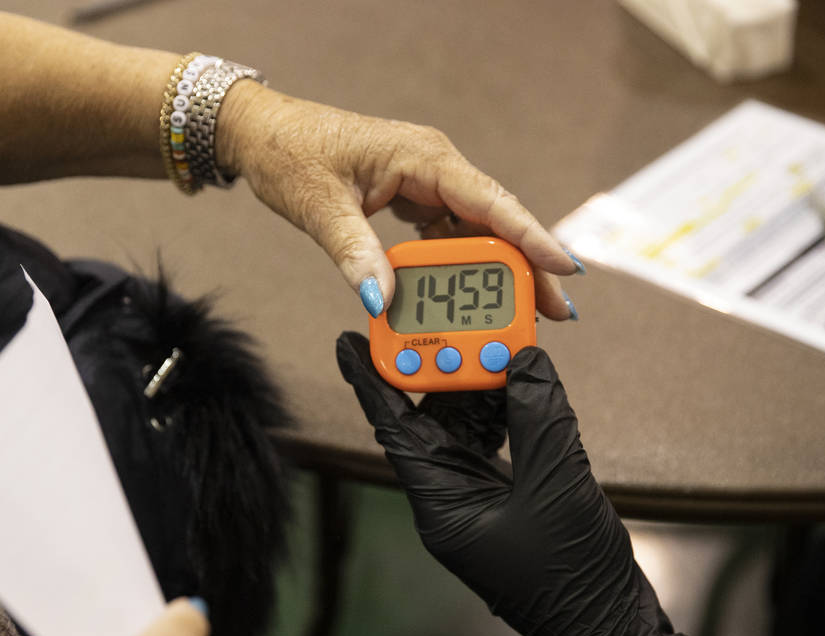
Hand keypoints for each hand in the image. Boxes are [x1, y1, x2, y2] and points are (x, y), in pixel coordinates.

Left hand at [219, 83, 578, 318]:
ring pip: (475, 230)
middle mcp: (433, 166)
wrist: (262, 133)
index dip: (530, 236)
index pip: (489, 200)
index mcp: (422, 157)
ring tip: (522, 311)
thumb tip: (381, 302)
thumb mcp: (321, 208)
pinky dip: (462, 264)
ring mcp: (425, 181)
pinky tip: (473, 294)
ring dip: (497, 270)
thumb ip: (355, 254)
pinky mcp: (412, 196)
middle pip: (494, 221)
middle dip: (526, 266)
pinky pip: (449, 233)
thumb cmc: (289, 155)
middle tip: (554, 310)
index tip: (562, 268)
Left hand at [335, 332, 685, 635]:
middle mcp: (450, 496)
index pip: (391, 429)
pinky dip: (507, 408)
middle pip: (428, 418)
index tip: (347, 338)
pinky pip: (495, 440)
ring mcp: (478, 497)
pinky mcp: (509, 496)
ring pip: (464, 426)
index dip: (369, 380)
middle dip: (438, 368)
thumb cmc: (571, 577)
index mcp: (439, 503)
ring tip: (494, 338)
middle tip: (444, 319)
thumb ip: (539, 418)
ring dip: (479, 385)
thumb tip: (525, 359)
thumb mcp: (555, 486)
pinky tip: (522, 380)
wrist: (607, 631)